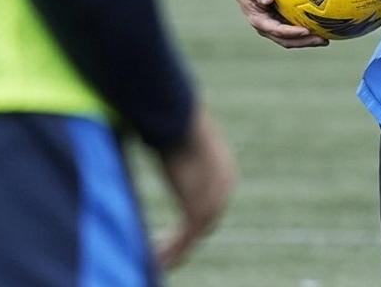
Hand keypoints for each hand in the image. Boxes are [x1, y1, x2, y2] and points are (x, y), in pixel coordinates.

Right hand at [155, 106, 235, 268]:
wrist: (180, 122)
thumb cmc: (174, 124)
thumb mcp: (181, 140)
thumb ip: (177, 150)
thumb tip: (163, 141)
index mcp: (225, 171)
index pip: (213, 203)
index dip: (194, 218)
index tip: (176, 228)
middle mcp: (224, 188)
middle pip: (207, 223)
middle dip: (185, 239)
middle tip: (164, 250)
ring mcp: (214, 200)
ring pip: (195, 235)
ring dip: (175, 249)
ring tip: (155, 257)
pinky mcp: (198, 209)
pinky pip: (186, 240)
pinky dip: (172, 251)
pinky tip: (155, 257)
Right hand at [232, 0, 328, 48]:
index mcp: (260, 22)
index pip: (278, 31)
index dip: (292, 33)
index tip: (306, 31)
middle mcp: (268, 28)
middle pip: (287, 40)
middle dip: (305, 42)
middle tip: (323, 40)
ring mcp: (275, 28)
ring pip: (292, 39)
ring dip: (308, 40)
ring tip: (325, 39)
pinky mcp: (281, 24)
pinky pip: (295, 31)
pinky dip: (307, 33)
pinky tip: (321, 28)